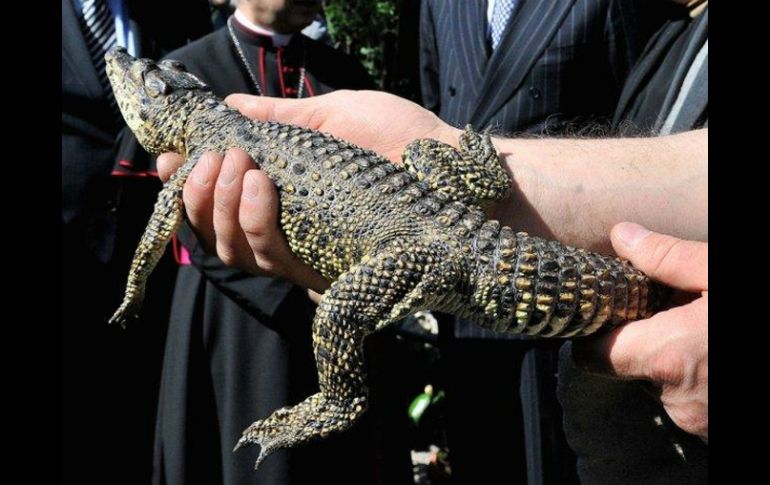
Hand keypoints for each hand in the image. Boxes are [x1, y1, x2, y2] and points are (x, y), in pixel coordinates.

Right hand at [157, 91, 455, 291]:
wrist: (449, 163)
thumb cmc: (399, 136)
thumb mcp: (333, 116)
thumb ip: (279, 120)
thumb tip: (230, 107)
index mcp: (286, 200)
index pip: (222, 207)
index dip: (188, 189)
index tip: (167, 158)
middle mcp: (291, 232)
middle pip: (220, 236)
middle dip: (198, 195)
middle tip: (210, 157)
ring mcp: (307, 254)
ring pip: (238, 250)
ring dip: (221, 205)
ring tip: (233, 164)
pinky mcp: (327, 268)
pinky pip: (274, 258)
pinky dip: (255, 222)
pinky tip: (257, 186)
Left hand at [571, 222, 707, 440]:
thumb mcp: (722, 273)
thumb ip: (669, 258)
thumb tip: (621, 235)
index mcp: (669, 357)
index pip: (592, 355)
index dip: (595, 332)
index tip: (606, 311)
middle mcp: (679, 400)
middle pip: (630, 365)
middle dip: (647, 338)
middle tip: (675, 310)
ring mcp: (700, 423)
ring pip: (663, 383)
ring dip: (676, 359)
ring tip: (702, 329)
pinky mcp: (716, 432)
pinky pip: (690, 399)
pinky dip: (698, 377)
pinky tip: (713, 349)